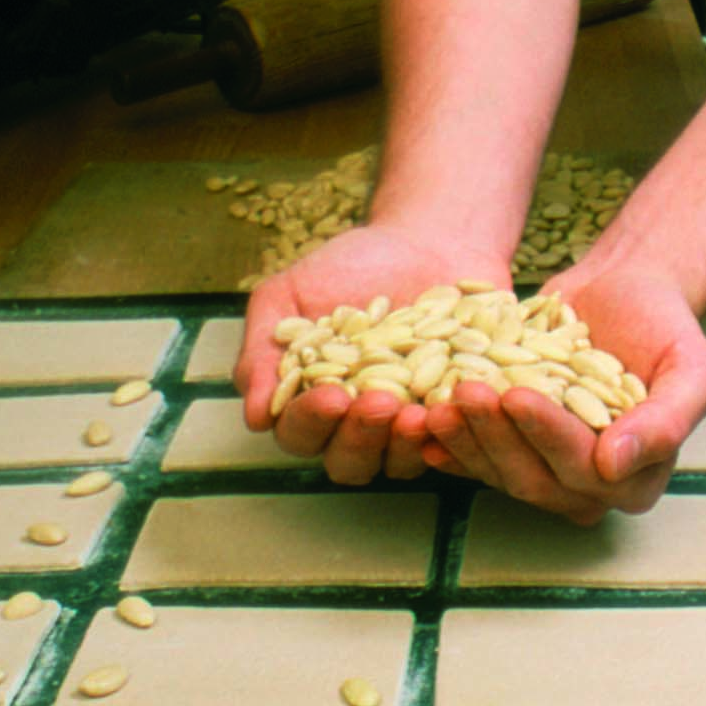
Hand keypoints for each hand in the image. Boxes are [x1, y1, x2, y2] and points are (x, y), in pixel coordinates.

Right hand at [235, 223, 510, 486]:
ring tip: (415, 412)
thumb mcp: (290, 294)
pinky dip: (446, 434)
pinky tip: (449, 408)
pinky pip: (448, 444)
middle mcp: (354, 424)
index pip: (299, 434)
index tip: (331, 396)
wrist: (427, 240)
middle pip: (347, 462)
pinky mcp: (450, 418)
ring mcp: (404, 426)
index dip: (312, 422)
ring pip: (396, 464)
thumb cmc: (351, 266)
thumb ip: (262, 350)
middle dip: (359, 437)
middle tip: (377, 403)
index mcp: (309, 401)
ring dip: (402, 446)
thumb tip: (256, 415)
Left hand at [419, 257, 705, 522]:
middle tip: (467, 390)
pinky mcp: (514, 446)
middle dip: (496, 435)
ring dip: (466, 439)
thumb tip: (616, 464)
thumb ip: (669, 418)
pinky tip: (425, 420)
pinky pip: (478, 456)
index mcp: (637, 479)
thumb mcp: (693, 366)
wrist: (625, 291)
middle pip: (535, 477)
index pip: (585, 468)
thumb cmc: (666, 326)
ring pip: (500, 470)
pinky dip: (451, 441)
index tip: (517, 395)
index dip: (548, 435)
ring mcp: (548, 469)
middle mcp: (590, 487)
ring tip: (439, 401)